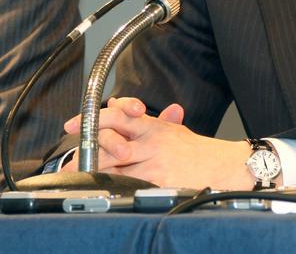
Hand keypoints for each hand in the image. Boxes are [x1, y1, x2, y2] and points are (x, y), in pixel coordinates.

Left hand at [62, 96, 252, 189]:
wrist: (227, 166)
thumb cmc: (201, 152)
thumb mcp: (174, 130)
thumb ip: (147, 122)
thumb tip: (120, 106)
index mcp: (152, 126)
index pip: (116, 115)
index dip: (91, 118)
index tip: (71, 125)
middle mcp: (150, 141)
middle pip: (109, 142)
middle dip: (86, 151)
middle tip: (69, 160)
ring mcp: (154, 162)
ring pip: (114, 165)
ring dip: (95, 171)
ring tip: (80, 176)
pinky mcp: (159, 181)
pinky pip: (130, 183)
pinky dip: (115, 186)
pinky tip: (104, 189)